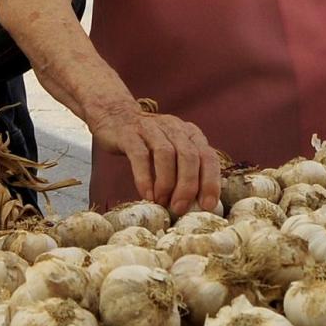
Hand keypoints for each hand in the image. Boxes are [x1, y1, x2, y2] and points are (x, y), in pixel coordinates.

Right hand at [89, 103, 220, 214]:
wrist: (115, 117)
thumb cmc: (149, 144)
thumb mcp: (173, 152)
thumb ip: (185, 173)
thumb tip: (195, 207)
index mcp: (190, 134)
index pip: (208, 156)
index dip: (210, 182)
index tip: (207, 206)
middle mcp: (174, 128)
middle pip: (189, 156)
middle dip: (187, 186)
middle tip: (180, 208)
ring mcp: (151, 129)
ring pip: (165, 154)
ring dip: (166, 182)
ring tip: (162, 202)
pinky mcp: (129, 134)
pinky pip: (139, 155)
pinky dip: (144, 177)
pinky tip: (147, 195)